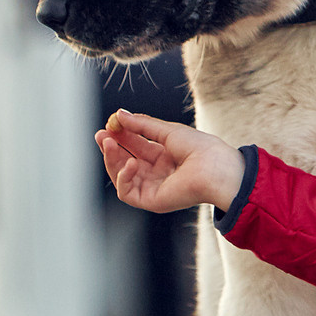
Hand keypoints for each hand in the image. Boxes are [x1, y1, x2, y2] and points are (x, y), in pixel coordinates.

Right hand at [96, 110, 246, 213]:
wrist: (214, 168)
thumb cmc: (200, 148)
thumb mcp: (167, 131)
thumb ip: (141, 125)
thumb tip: (119, 114)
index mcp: (164, 156)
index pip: (135, 145)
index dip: (121, 135)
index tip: (109, 123)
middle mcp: (157, 172)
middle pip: (126, 160)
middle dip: (111, 147)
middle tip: (101, 134)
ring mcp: (153, 187)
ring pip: (122, 176)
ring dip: (112, 159)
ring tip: (109, 143)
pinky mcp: (151, 200)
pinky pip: (127, 192)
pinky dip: (124, 177)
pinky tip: (131, 163)